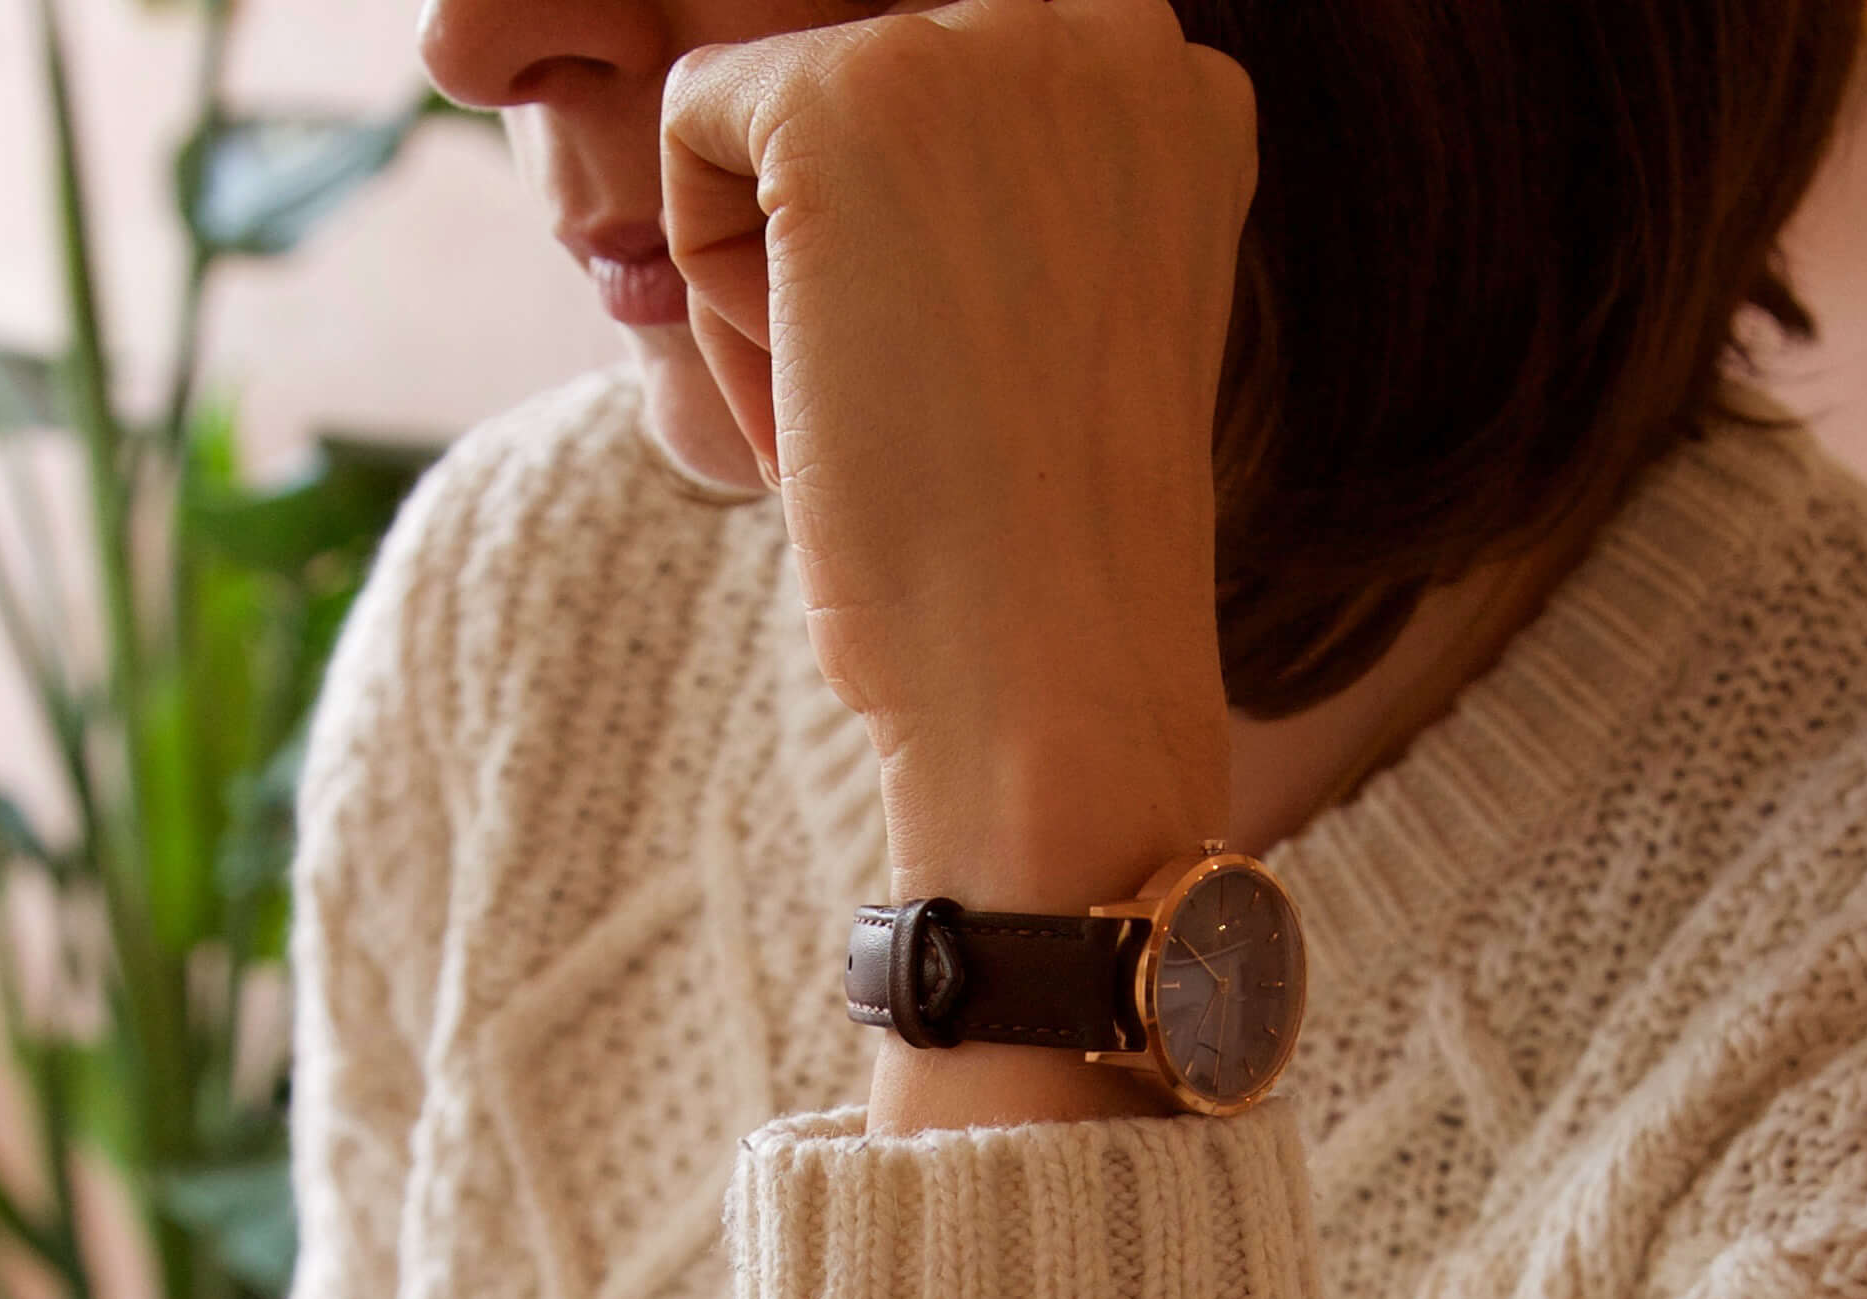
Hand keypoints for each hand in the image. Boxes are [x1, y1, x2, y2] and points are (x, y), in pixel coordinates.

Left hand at [663, 0, 1251, 912]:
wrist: (1049, 666)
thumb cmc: (1040, 537)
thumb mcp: (1065, 307)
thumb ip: (1008, 187)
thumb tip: (877, 150)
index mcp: (1177, 81)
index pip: (955, 94)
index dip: (933, 250)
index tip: (998, 379)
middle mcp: (1107, 25)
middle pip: (862, 95)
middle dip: (857, 252)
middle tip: (944, 401)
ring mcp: (982, 44)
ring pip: (774, 119)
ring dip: (787, 274)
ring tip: (897, 398)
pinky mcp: (849, 94)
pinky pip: (689, 123)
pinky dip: (714, 275)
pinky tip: (825, 378)